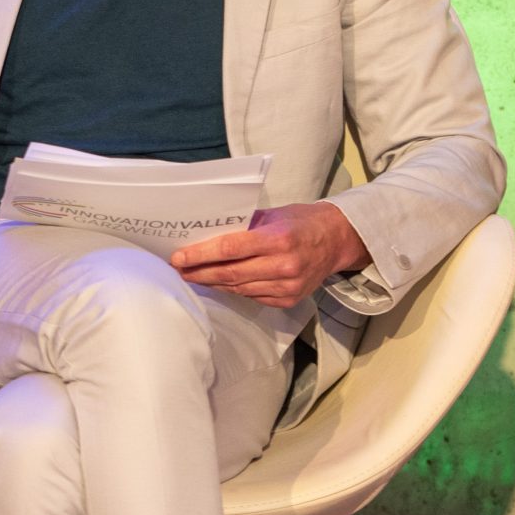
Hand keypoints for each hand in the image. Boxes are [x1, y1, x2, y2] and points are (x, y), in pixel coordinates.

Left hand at [171, 201, 370, 307]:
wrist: (335, 240)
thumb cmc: (299, 221)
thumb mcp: (271, 214)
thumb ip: (241, 225)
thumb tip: (205, 233)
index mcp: (277, 239)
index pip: (230, 249)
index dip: (201, 255)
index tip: (178, 257)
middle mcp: (284, 265)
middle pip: (231, 273)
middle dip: (200, 272)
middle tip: (178, 269)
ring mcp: (288, 286)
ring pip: (239, 288)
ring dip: (213, 283)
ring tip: (193, 275)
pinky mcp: (290, 299)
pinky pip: (253, 296)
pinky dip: (233, 290)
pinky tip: (219, 283)